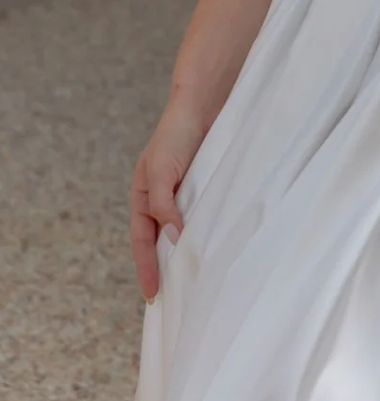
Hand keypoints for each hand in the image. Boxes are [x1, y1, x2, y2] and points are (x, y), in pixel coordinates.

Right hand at [129, 100, 210, 302]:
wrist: (204, 104)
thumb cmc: (175, 134)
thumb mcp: (160, 172)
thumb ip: (163, 206)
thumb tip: (172, 239)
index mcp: (144, 195)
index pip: (141, 240)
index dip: (146, 267)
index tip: (152, 295)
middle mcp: (164, 197)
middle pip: (162, 240)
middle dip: (166, 267)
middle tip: (175, 298)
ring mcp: (187, 192)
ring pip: (185, 230)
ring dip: (189, 252)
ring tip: (197, 281)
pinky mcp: (209, 185)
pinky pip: (206, 215)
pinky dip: (209, 232)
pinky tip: (216, 247)